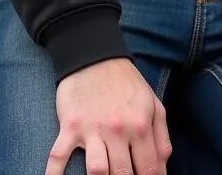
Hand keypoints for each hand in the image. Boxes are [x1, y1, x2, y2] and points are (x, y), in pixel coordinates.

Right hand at [45, 57, 171, 174]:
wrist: (96, 58)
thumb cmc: (127, 84)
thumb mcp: (152, 103)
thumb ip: (161, 135)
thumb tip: (163, 165)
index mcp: (141, 124)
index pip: (149, 166)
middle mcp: (118, 129)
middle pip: (123, 173)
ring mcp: (92, 129)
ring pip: (97, 170)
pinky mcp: (69, 127)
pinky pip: (58, 157)